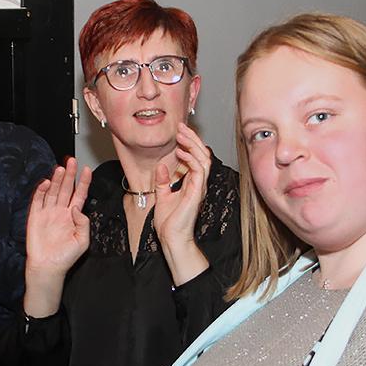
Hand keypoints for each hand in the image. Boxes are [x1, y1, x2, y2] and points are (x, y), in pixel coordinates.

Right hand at [23, 159, 91, 316]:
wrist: (48, 266)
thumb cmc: (66, 256)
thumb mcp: (83, 241)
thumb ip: (83, 223)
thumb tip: (77, 207)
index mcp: (73, 216)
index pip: (80, 195)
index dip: (83, 182)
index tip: (87, 170)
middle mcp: (61, 212)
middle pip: (66, 189)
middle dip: (69, 175)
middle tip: (72, 161)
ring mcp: (48, 213)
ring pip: (53, 191)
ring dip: (57, 179)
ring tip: (61, 168)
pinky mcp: (35, 216)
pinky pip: (38, 200)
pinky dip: (41, 191)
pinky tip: (46, 182)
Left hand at [152, 123, 210, 248]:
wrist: (171, 238)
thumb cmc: (169, 223)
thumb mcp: (162, 196)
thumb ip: (163, 182)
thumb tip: (161, 166)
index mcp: (192, 183)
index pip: (195, 158)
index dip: (189, 143)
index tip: (178, 133)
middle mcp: (199, 184)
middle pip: (202, 154)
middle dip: (192, 139)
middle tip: (180, 127)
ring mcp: (200, 187)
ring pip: (204, 159)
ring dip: (193, 144)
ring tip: (181, 134)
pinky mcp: (197, 192)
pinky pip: (199, 170)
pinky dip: (191, 159)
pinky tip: (181, 152)